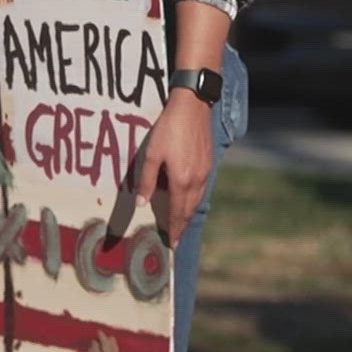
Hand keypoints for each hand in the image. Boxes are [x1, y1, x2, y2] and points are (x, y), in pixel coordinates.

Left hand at [134, 91, 213, 243]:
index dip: (174, 229)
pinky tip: (190, 198)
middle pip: (190, 210)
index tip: (172, 244)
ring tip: (181, 222)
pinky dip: (195, 200)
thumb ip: (146, 180)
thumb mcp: (151, 154)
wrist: (193, 107)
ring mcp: (206, 172)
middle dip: (182, 225)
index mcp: (182, 181)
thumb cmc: (168, 129)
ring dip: (189, 213)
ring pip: (198, 200)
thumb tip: (141, 204)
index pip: (178, 213)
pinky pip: (202, 189)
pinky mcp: (210, 163)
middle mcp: (197, 180)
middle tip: (176, 238)